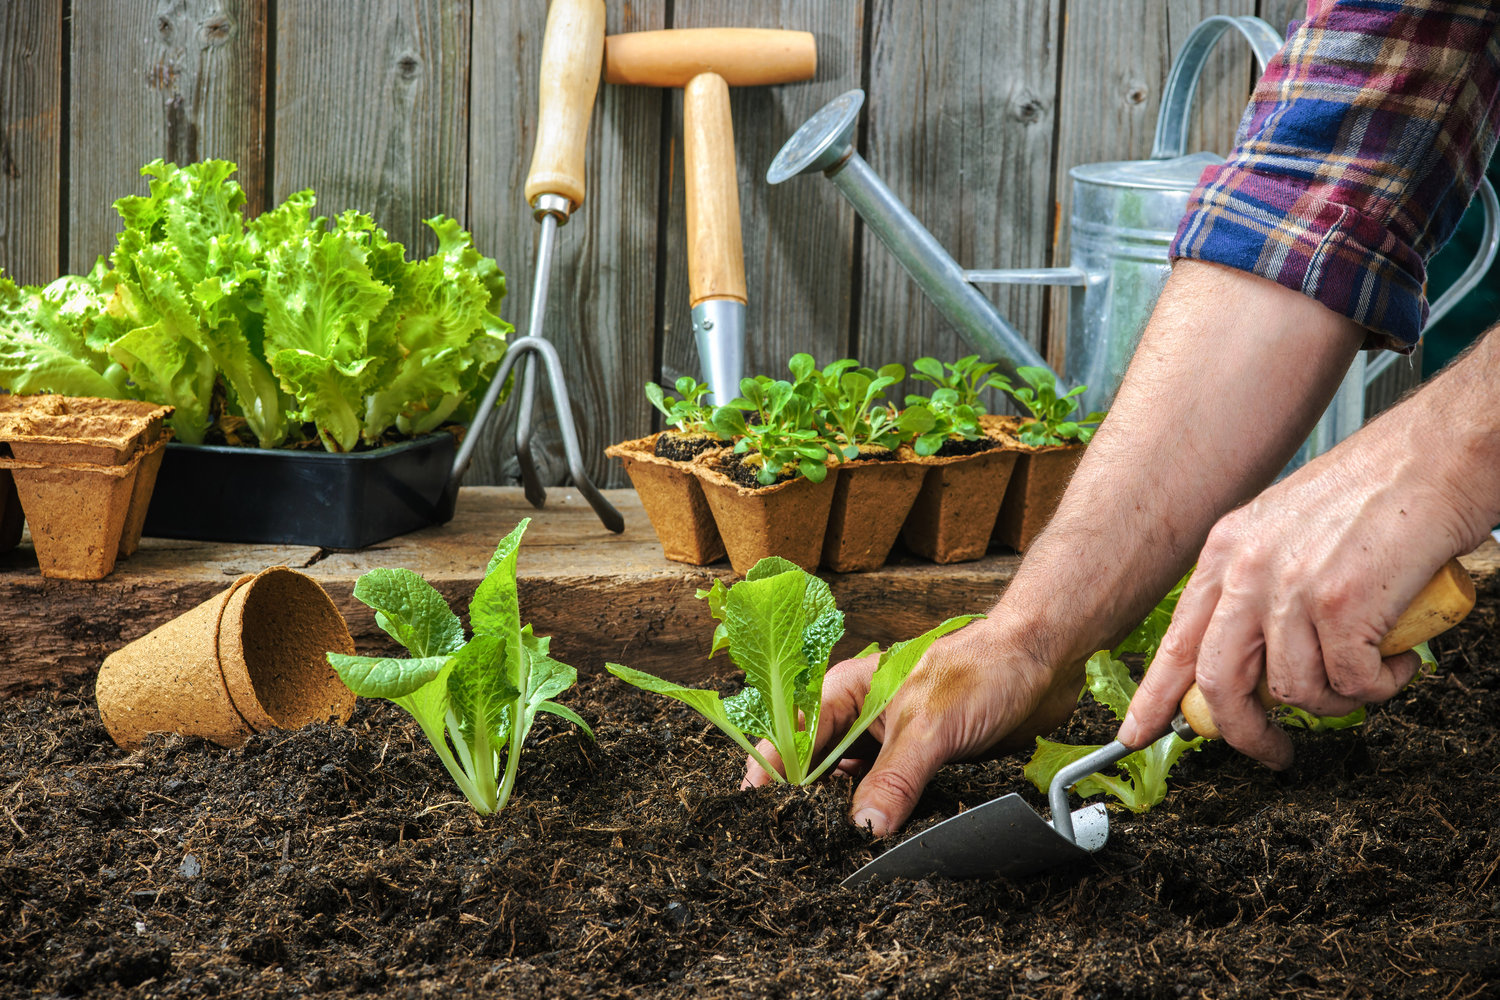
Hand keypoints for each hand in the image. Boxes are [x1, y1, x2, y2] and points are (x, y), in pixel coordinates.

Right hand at [742, 616, 1083, 836]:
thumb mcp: (929, 726)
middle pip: (815, 768)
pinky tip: (880, 842)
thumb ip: (894, 779)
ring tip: (836, 850)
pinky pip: (888, 797)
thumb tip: (863, 829)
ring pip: (851, 787)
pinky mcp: (920, 763)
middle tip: (802, 844)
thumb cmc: (983, 667)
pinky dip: (882, 819)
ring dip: (846, 815)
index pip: (791, 738)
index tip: (760, 814)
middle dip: (807, 804)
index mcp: (846, 692)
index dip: (771, 776)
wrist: (1043, 661)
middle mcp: (860, 718)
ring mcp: (889, 742)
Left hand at [1118, 439, 1472, 766]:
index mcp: (1226, 551)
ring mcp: (1290, 588)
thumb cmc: (1376, 493)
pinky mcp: (1340, 605)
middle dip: (1243, 732)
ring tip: (1368, 674)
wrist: (1436, 456)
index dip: (1155, 697)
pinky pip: (1351, 684)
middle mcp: (1247, 570)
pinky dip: (1379, 686)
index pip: (1176, 641)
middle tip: (1272, 751)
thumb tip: (1255, 659)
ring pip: (1294, 691)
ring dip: (1337, 702)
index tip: (1137, 733)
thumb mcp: (1285, 531)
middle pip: (1218, 682)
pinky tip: (1396, 659)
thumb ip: (1258, 587)